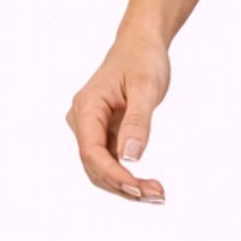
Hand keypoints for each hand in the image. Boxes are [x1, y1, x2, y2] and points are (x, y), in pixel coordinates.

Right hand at [66, 33, 170, 202]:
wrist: (141, 45)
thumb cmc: (142, 60)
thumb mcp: (145, 87)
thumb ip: (137, 122)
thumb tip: (130, 156)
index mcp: (86, 107)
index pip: (91, 151)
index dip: (113, 173)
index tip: (138, 187)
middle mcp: (82, 120)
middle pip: (94, 165)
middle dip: (123, 184)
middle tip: (157, 195)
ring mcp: (91, 128)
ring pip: (101, 168)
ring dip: (125, 185)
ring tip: (156, 194)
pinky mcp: (103, 133)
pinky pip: (110, 161)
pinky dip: (128, 175)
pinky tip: (149, 185)